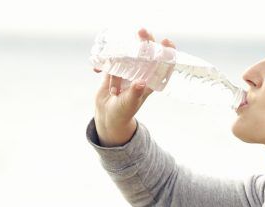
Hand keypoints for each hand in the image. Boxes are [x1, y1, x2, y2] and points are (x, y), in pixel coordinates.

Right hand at [93, 28, 176, 146]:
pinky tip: (96, 70)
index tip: (167, 41)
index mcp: (149, 81)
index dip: (167, 52)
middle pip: (146, 53)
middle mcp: (140, 73)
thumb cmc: (123, 113)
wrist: (108, 117)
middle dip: (145, 41)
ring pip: (129, 53)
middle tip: (142, 31)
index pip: (163, 64)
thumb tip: (140, 83)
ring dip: (124, 46)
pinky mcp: (114, 70)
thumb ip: (134, 93)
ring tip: (118, 43)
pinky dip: (104, 62)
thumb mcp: (129, 104)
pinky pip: (111, 61)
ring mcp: (127, 71)